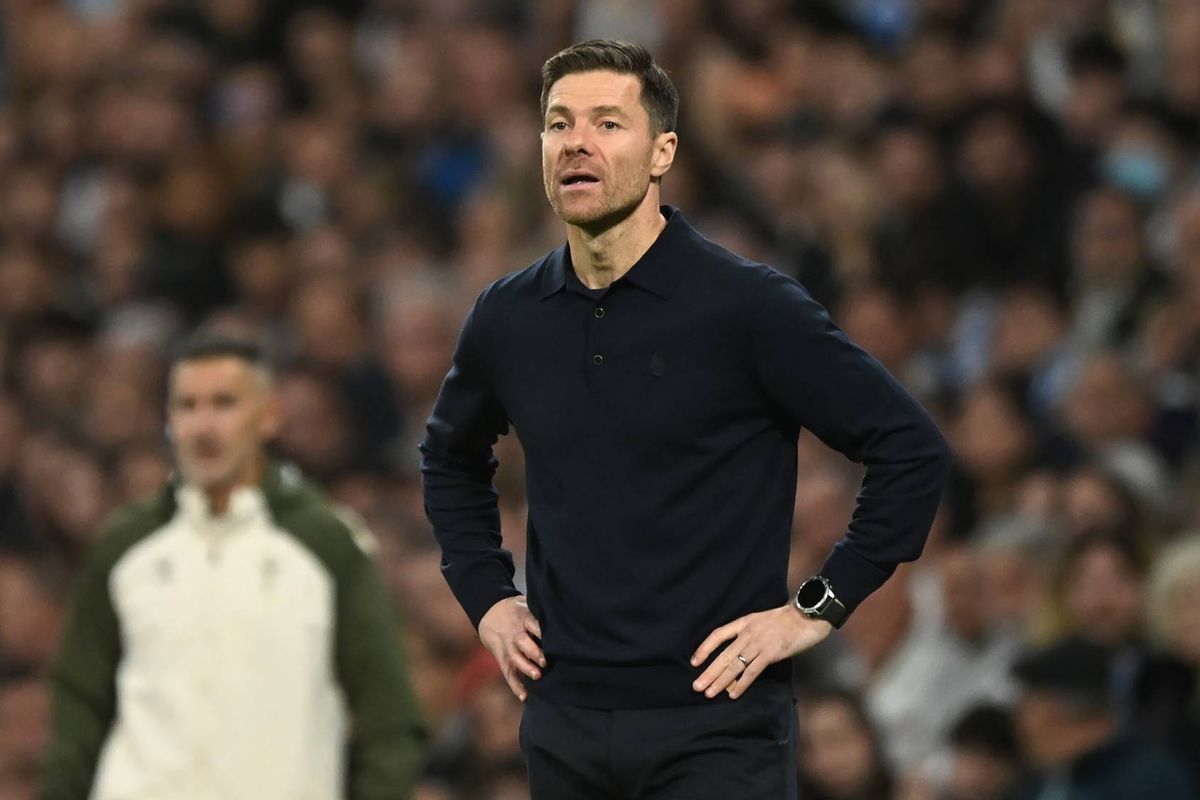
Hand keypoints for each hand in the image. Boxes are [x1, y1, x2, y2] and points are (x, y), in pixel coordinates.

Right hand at [478, 595, 545, 701]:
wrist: (489, 613)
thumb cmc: (516, 610)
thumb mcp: (526, 604)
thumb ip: (541, 613)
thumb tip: (565, 617)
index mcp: (523, 618)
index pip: (532, 624)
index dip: (541, 631)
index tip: (553, 640)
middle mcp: (514, 633)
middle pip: (522, 642)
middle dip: (533, 652)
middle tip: (545, 661)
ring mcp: (507, 646)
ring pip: (515, 658)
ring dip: (525, 668)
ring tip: (537, 676)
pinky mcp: (502, 658)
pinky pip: (508, 673)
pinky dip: (515, 685)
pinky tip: (524, 696)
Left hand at [690, 605, 831, 698]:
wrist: (806, 616)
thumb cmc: (786, 620)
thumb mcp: (761, 620)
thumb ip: (748, 633)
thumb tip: (737, 652)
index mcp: (744, 623)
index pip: (718, 635)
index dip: (704, 649)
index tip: (694, 662)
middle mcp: (747, 633)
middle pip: (723, 655)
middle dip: (709, 672)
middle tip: (696, 686)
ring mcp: (758, 644)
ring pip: (734, 665)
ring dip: (721, 681)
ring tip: (709, 693)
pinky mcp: (770, 654)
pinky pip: (752, 672)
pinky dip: (741, 684)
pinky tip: (733, 694)